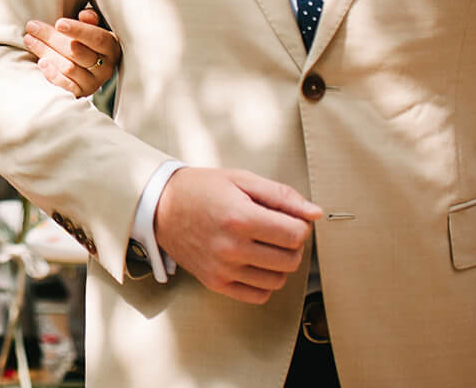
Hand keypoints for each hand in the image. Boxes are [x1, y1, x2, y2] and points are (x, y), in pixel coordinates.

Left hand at [23, 4, 120, 97]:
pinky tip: (41, 62)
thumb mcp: (94, 27)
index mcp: (111, 47)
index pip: (97, 38)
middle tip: (32, 27)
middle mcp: (106, 67)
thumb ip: (90, 19)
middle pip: (77, 52)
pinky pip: (65, 85)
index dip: (78, 30)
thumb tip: (85, 15)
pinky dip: (52, 74)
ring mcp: (94, 82)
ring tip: (29, 40)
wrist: (91, 66)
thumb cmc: (89, 41)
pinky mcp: (81, 93)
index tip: (59, 23)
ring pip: (69, 68)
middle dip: (52, 38)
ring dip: (47, 52)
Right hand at [152, 167, 320, 303]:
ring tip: (265, 246)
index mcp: (240, 217)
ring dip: (280, 264)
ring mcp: (223, 269)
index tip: (288, 218)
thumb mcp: (241, 180)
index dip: (300, 225)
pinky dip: (264, 282)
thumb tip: (314, 213)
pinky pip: (258, 295)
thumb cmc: (201, 189)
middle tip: (277, 230)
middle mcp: (231, 247)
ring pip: (278, 280)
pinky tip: (254, 263)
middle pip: (291, 259)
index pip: (296, 234)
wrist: (161, 206)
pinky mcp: (215, 283)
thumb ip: (281, 195)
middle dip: (292, 244)